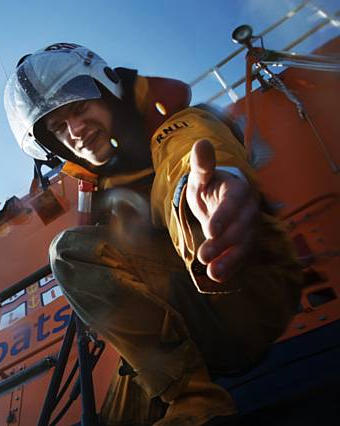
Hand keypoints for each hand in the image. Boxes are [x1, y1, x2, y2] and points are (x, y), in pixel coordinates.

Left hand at [186, 139, 258, 281]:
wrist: (218, 197)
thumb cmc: (209, 185)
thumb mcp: (201, 175)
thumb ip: (202, 164)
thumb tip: (201, 143)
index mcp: (238, 190)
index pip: (233, 204)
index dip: (223, 217)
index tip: (210, 231)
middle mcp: (248, 210)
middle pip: (240, 228)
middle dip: (223, 243)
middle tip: (203, 255)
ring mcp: (249, 228)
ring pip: (243, 245)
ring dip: (229, 260)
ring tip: (213, 273)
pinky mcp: (245, 243)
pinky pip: (241, 256)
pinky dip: (231, 266)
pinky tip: (218, 277)